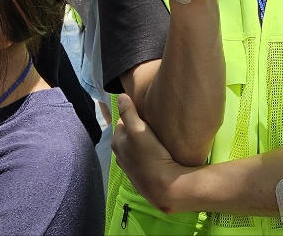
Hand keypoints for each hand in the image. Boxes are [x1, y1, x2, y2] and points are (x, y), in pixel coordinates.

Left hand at [112, 94, 190, 212]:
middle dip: (138, 128)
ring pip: (137, 147)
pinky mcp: (142, 175)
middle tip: (154, 124)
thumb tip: (120, 96)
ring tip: (158, 138)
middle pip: (129, 135)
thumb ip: (128, 112)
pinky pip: (144, 159)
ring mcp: (131, 167)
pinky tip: (159, 153)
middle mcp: (120, 155)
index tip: (146, 113)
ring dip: (144, 142)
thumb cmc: (150, 156)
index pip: (123, 121)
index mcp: (116, 143)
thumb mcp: (138, 130)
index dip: (134, 115)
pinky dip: (149, 154)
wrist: (165, 186)